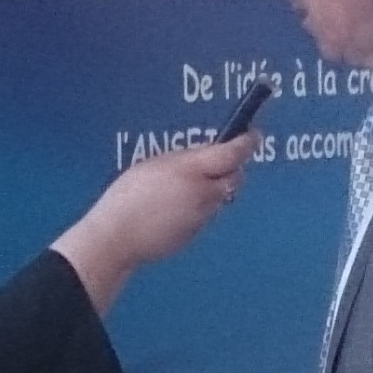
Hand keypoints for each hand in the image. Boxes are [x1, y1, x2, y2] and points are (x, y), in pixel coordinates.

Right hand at [52, 131, 256, 311]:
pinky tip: (172, 209)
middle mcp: (204, 194)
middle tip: (216, 163)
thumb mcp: (155, 164)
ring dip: (211, 190)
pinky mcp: (196, 234)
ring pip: (220, 198)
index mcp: (192, 171)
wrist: (118, 237)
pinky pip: (205, 215)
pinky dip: (197, 208)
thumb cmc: (128, 196)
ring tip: (180, 189)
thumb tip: (207, 154)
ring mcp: (202, 217)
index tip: (254, 136)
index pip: (233, 154)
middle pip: (235, 178)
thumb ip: (185, 159)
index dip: (247, 143)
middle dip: (230, 169)